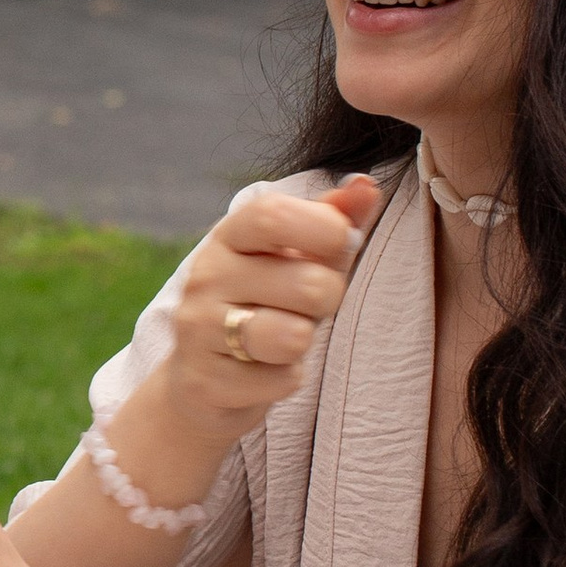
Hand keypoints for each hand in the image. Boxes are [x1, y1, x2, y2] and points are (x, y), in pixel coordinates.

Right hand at [152, 175, 380, 436]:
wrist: (201, 380)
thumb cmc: (263, 306)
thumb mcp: (295, 258)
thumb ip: (332, 221)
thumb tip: (366, 185)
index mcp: (229, 237)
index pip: (272, 214)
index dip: (324, 228)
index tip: (342, 242)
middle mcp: (206, 276)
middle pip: (309, 284)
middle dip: (329, 299)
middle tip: (306, 307)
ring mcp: (199, 328)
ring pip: (294, 336)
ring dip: (304, 342)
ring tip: (282, 339)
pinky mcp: (204, 380)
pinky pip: (282, 380)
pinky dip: (285, 380)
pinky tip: (261, 372)